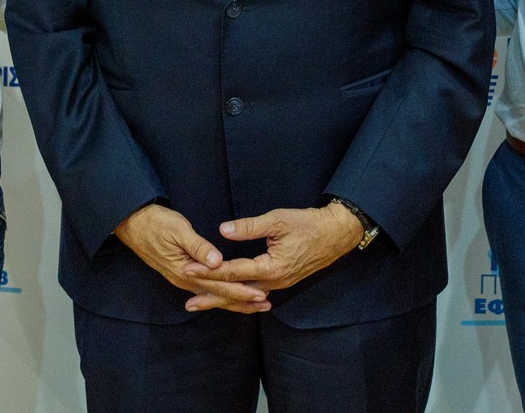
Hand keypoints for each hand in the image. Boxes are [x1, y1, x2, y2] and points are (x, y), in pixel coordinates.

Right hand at [114, 203, 269, 313]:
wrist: (132, 224)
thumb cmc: (156, 223)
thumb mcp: (178, 230)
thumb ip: (198, 247)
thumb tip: (218, 262)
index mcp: (186, 271)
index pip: (219, 285)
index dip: (241, 290)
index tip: (260, 294)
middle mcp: (185, 280)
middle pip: (218, 295)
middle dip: (242, 300)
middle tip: (265, 304)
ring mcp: (182, 279)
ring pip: (212, 295)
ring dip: (233, 300)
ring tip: (254, 304)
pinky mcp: (182, 273)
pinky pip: (205, 289)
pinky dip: (220, 293)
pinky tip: (229, 295)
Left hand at [190, 202, 363, 310]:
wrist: (335, 234)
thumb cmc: (308, 224)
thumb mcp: (278, 220)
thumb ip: (249, 227)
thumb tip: (222, 230)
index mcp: (271, 268)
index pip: (233, 271)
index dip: (209, 270)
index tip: (188, 269)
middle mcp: (274, 282)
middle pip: (237, 293)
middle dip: (212, 297)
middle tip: (189, 303)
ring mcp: (279, 284)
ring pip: (246, 296)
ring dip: (224, 298)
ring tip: (203, 302)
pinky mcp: (281, 281)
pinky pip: (255, 292)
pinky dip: (239, 295)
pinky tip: (230, 297)